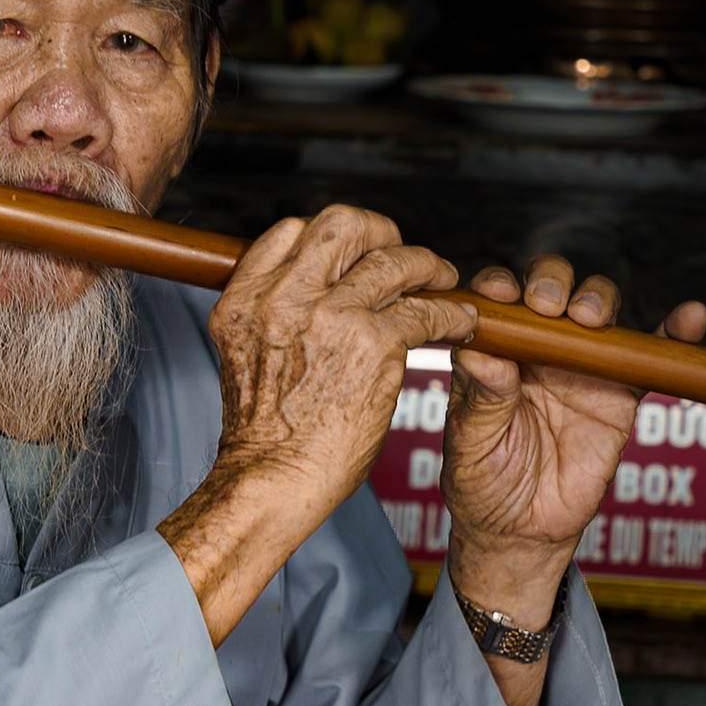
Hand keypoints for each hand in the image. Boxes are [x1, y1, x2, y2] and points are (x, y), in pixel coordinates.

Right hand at [208, 206, 477, 520]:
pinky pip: (425, 309)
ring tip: (443, 279)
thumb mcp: (245, 357)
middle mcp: (283, 296)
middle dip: (381, 232)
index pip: (292, 232)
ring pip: (392, 259)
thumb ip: (272, 319)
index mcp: (244, 299)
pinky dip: (451, 313)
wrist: (271, 480)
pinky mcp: (373, 342)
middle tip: (401, 253)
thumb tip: (314, 303)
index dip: (331, 239)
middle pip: (342, 225)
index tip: (353, 256)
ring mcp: (329, 314)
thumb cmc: (263, 437)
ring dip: (426, 265)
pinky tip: (461, 323)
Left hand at [443, 254, 705, 625]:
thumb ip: (481, 399)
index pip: (497, 304)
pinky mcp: (619, 394)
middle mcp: (535, 350)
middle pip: (550, 292)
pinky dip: (672, 335)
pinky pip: (648, 358)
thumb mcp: (470, 445)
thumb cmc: (483, 483)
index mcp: (492, 353)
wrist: (523, 530)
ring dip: (597, 300)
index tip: (501, 292)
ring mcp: (579, 367)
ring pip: (596, 312)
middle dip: (551, 285)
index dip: (500, 287)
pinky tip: (688, 317)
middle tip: (550, 306)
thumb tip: (481, 353)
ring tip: (591, 317)